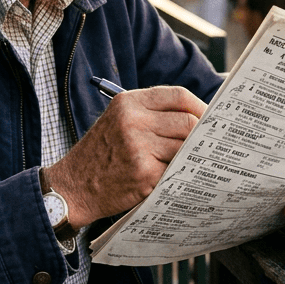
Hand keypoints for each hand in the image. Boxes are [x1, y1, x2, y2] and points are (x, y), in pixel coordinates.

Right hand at [44, 86, 206, 228]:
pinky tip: (173, 178)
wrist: (73, 187)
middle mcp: (133, 120)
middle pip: (187, 120)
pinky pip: (175, 169)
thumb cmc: (101, 155)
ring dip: (189, 156)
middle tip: (207, 145)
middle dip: (201, 134)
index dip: (200, 106)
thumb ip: (152, 115)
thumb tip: (198, 118)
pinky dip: (178, 174)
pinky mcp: (144, 173)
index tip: (211, 118)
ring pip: (185, 146)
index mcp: (128, 102)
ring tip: (187, 162)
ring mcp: (139, 146)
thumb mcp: (118, 121)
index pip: (178, 95)